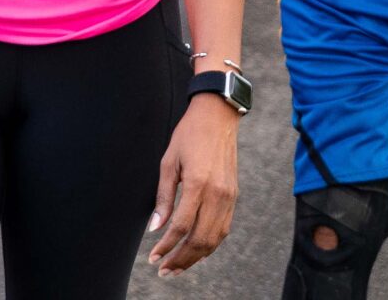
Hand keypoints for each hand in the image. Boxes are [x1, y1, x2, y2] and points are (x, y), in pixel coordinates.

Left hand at [147, 92, 240, 273]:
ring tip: (177, 267)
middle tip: (163, 270)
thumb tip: (156, 227)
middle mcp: (218, 194)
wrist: (218, 117)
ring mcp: (229, 197)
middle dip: (180, 259)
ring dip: (195, 257)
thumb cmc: (189, 135)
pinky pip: (223, 229)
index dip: (167, 246)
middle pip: (200, 239)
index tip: (153, 256)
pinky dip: (209, 244)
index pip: (182, 226)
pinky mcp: (234, 196)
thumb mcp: (169, 162)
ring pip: (214, 239)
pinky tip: (196, 250)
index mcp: (199, 183)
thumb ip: (163, 197)